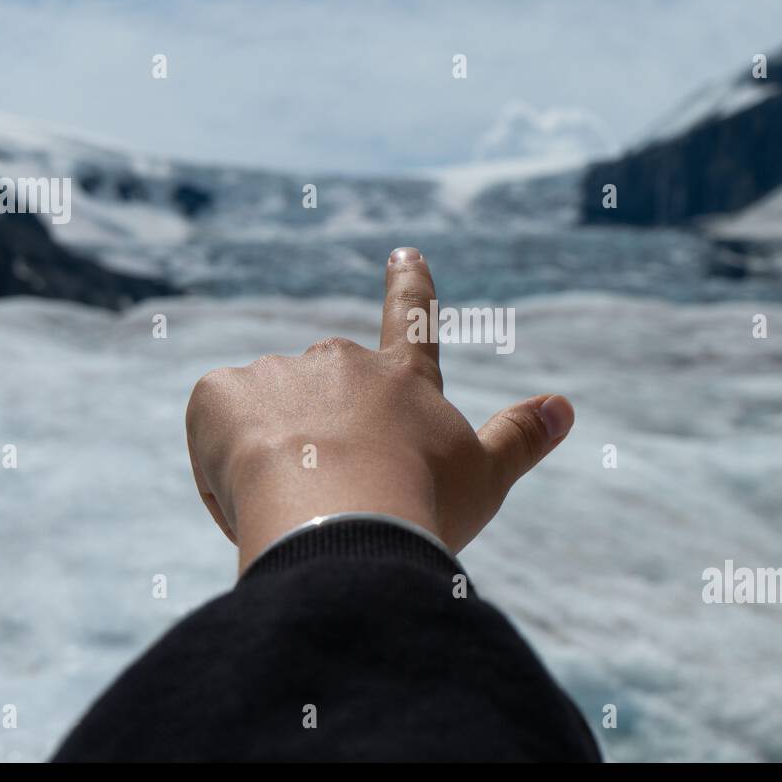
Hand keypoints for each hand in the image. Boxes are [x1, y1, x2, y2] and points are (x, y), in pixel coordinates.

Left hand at [185, 246, 574, 570]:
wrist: (343, 527)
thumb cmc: (422, 506)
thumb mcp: (485, 477)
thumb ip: (521, 437)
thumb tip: (565, 406)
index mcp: (403, 379)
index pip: (412, 320)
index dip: (409, 286)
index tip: (402, 254)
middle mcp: (341, 361)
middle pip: (328, 388)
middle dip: (325, 434)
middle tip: (338, 496)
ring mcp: (280, 372)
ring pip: (269, 416)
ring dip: (276, 456)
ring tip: (298, 510)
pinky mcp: (221, 394)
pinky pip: (216, 425)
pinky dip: (224, 462)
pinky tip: (250, 496)